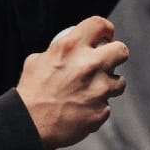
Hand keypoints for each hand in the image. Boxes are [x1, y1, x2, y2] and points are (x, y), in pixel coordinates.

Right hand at [15, 16, 128, 149]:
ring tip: (91, 91)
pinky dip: (96, 107)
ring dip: (108, 85)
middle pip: (121, 50)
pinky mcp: (101, 111)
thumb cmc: (30, 92)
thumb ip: (57, 51)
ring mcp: (99, 89)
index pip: (99, 24)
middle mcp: (89, 65)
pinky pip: (106, 105)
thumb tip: (68, 50)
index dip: (105, 29)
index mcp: (71, 47)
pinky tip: (81, 110)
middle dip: (116, 54)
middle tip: (107, 62)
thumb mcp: (37, 61)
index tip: (104, 36)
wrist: (28, 124)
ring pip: (119, 82)